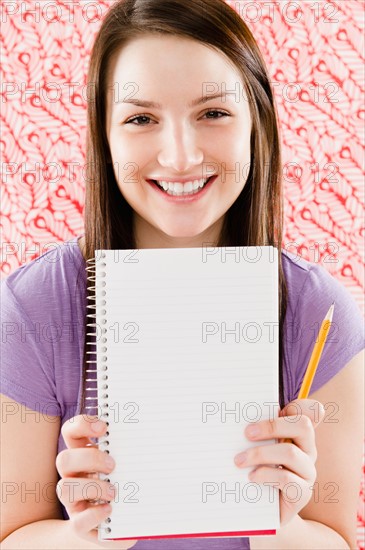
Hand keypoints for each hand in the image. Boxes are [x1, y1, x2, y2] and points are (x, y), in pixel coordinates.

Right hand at [56, 414, 136, 547]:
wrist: (118, 524)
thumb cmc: (125, 485)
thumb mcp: (127, 465)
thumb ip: (132, 450)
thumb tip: (152, 434)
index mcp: (84, 454)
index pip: (71, 432)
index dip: (82, 425)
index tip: (104, 426)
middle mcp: (74, 476)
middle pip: (64, 459)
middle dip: (89, 459)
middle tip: (112, 464)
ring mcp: (74, 501)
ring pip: (63, 488)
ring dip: (91, 487)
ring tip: (113, 491)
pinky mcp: (81, 525)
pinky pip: (78, 522)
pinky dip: (94, 515)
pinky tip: (110, 510)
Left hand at [234, 399, 324, 526]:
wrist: (261, 509)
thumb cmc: (256, 469)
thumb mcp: (255, 447)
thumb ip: (254, 430)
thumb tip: (236, 416)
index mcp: (298, 434)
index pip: (310, 412)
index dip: (300, 405)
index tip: (279, 406)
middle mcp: (307, 449)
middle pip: (303, 426)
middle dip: (272, 426)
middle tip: (247, 433)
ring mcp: (307, 471)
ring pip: (291, 453)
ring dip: (260, 454)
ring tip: (238, 460)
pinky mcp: (302, 493)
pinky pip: (287, 479)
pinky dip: (265, 475)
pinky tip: (251, 477)